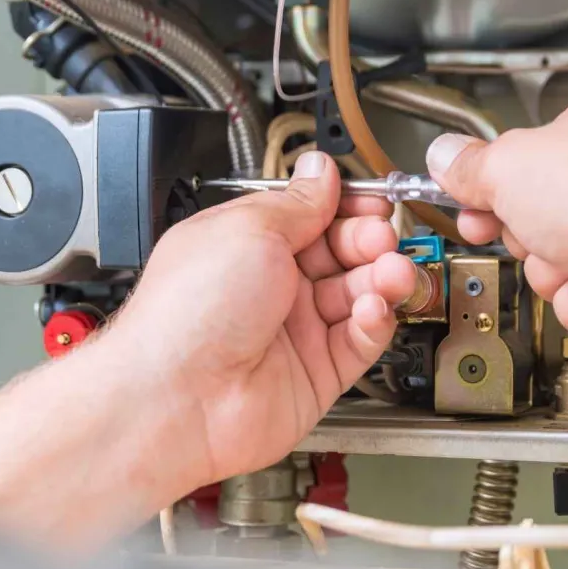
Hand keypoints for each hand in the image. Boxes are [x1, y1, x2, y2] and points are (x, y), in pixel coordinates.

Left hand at [104, 152, 416, 485]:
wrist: (177, 397)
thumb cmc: (187, 314)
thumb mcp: (249, 229)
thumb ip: (297, 203)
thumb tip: (320, 171)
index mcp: (246, 244)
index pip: (311, 216)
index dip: (346, 207)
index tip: (373, 201)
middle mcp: (270, 286)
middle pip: (341, 253)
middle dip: (369, 240)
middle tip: (381, 237)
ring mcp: (293, 331)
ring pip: (358, 296)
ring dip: (381, 278)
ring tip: (390, 271)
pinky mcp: (315, 374)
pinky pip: (360, 341)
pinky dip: (374, 322)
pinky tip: (372, 308)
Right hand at [426, 93, 567, 354]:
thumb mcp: (507, 165)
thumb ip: (470, 165)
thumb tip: (444, 156)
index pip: (525, 156)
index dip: (489, 182)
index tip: (468, 198)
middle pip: (537, 216)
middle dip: (522, 235)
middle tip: (523, 231)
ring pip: (557, 265)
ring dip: (551, 273)